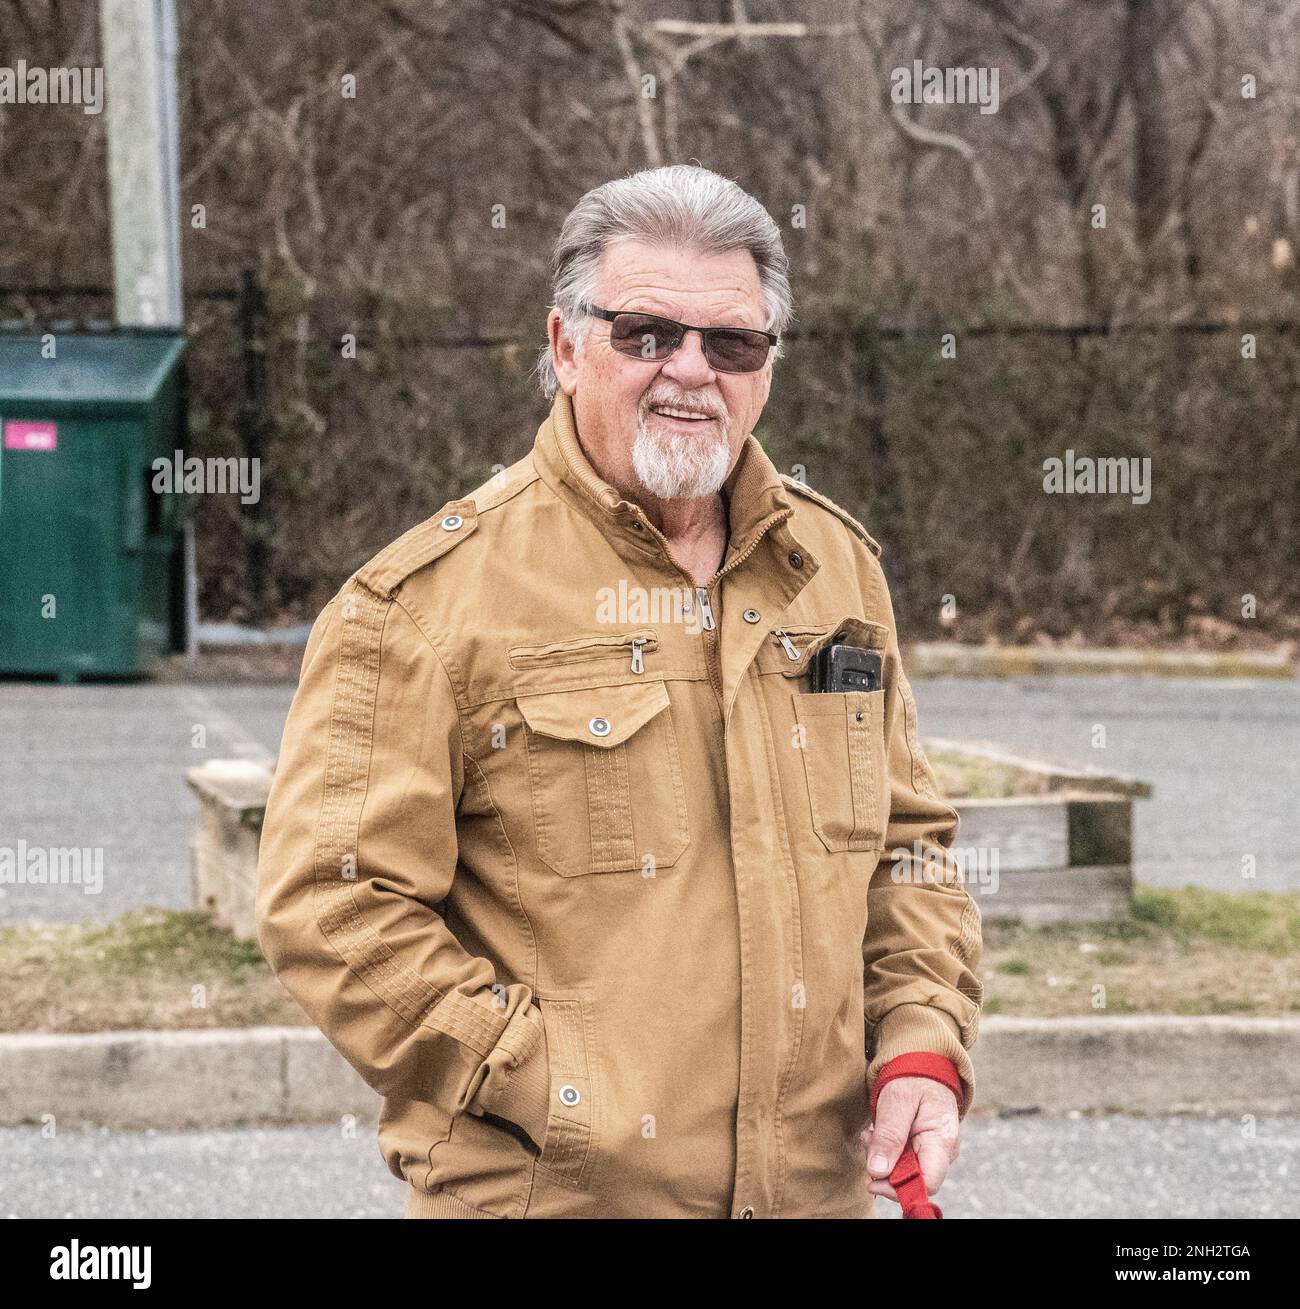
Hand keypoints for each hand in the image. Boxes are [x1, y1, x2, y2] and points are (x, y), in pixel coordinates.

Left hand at [860, 1076, 960, 1204]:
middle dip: (885, 1168)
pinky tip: (878, 1133)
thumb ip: (889, 1135)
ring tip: (871, 1132)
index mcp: (942, 1142)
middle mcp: (942, 1154)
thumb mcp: (898, 1101)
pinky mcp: (921, 1150)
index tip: (873, 1179)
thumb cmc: (914, 1079)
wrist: (923, 1065)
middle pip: (913, 1181)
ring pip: (904, 1172)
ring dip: (883, 1157)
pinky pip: (902, 1161)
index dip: (900, 1188)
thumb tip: (878, 1172)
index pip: (928, 1183)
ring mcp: (932, 1153)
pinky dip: (886, 1151)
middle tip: (868, 1139)